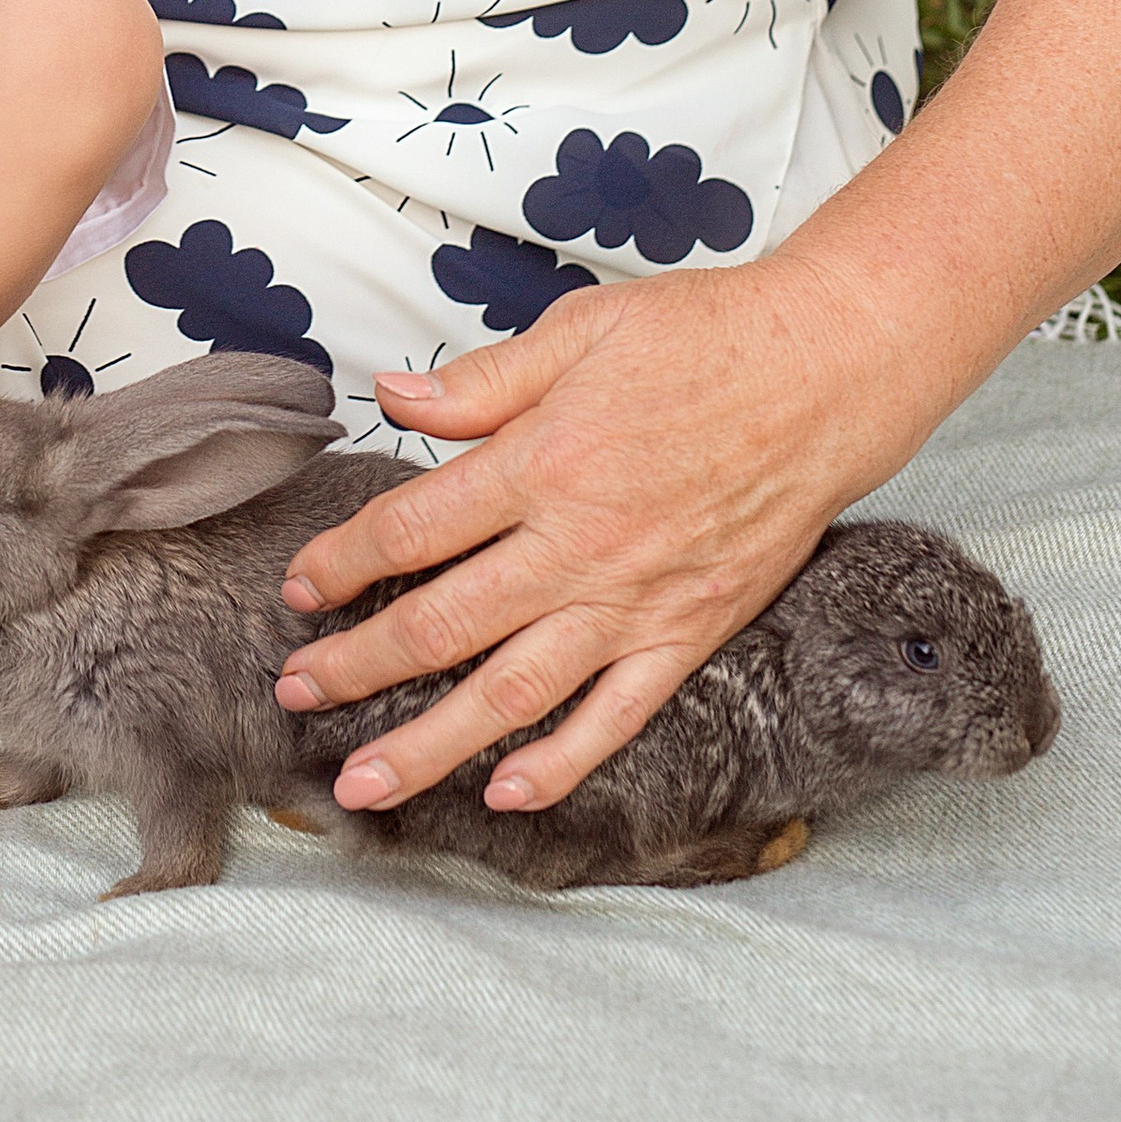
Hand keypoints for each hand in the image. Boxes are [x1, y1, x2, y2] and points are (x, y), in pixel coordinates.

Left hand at [272, 257, 927, 816]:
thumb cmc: (705, 338)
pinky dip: (560, 762)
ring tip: (364, 781)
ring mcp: (635, 600)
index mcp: (540, 462)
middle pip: (443, 624)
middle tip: (296, 694)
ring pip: (513, 692)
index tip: (299, 588)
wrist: (824, 373)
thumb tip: (393, 397)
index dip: (342, 564)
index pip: (411, 530)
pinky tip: (507, 792)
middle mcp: (578, 545)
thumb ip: (480, 381)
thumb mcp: (579, 329)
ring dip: (431, 743)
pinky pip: (616, 716)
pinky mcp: (689, 633)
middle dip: (358, 667)